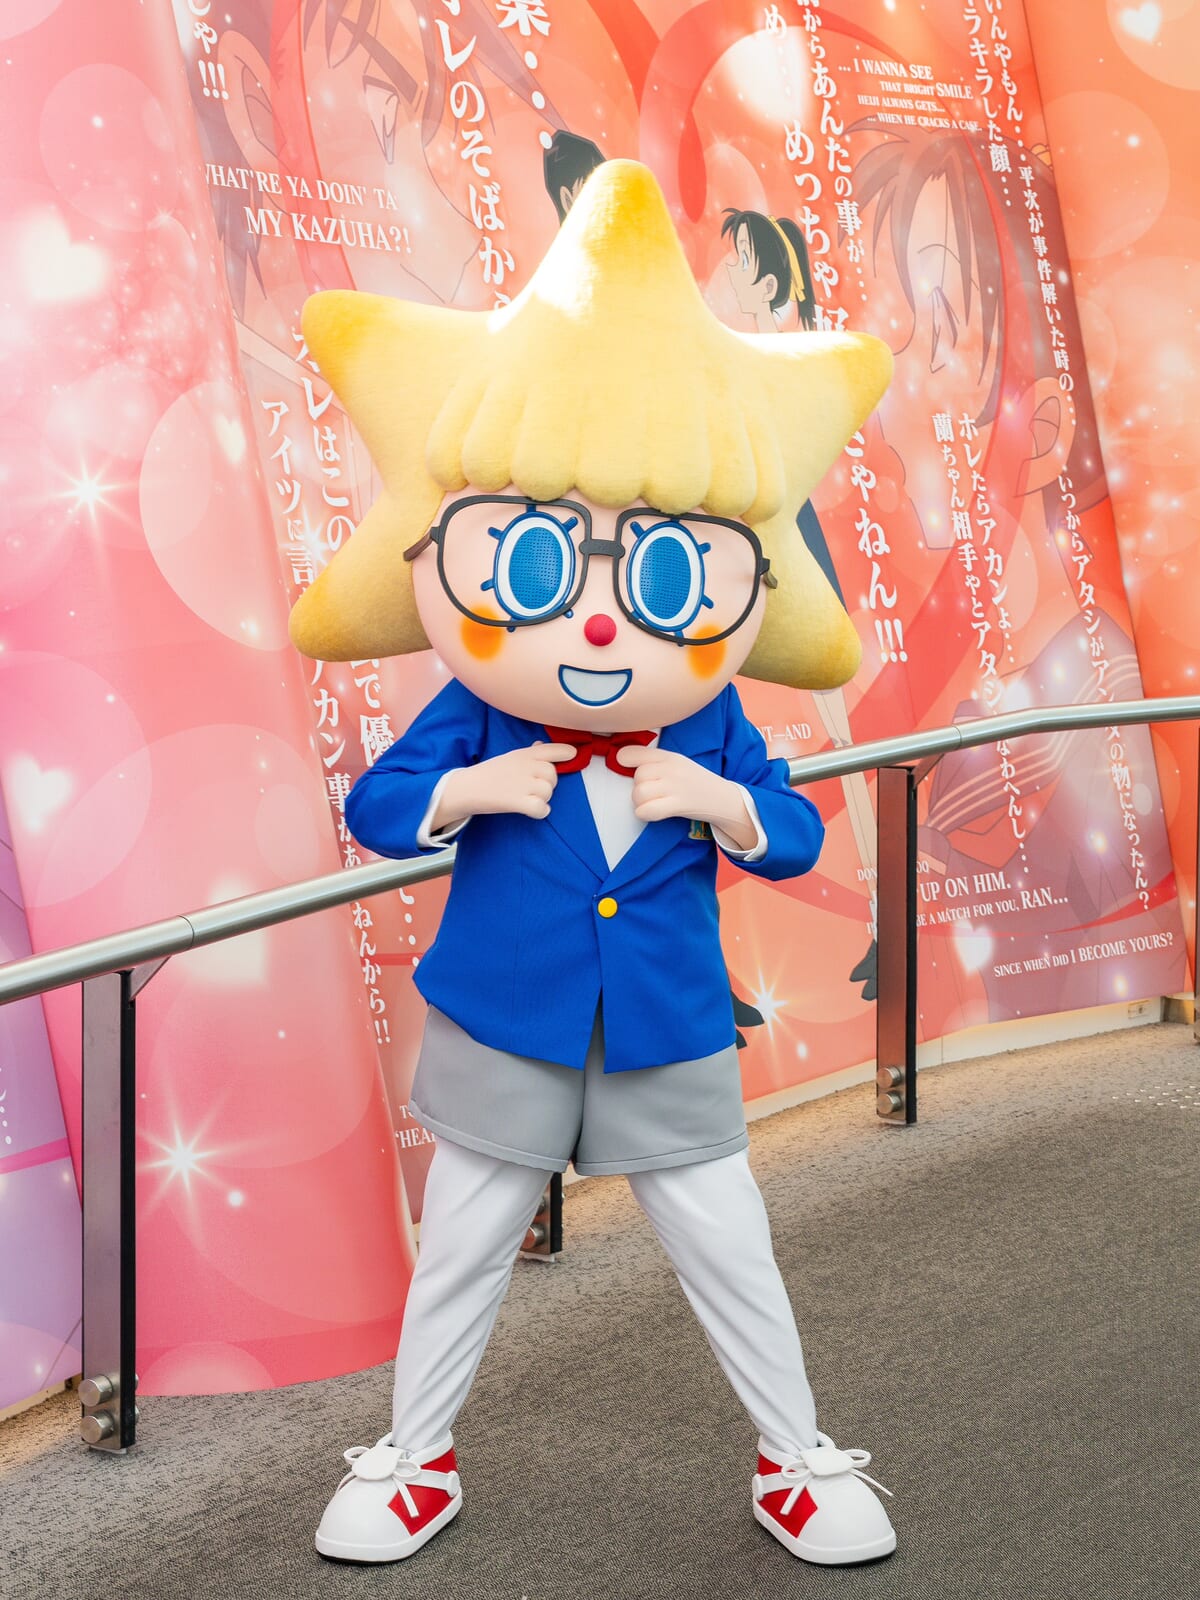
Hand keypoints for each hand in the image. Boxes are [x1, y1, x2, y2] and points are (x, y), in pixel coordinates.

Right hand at [432, 742, 575, 828]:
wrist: (467, 788)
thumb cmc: (490, 773)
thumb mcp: (510, 757)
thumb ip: (530, 752)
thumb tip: (542, 745)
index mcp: (525, 754)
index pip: (554, 749)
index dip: (566, 752)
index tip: (572, 754)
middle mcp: (526, 766)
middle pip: (553, 776)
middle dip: (547, 784)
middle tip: (531, 789)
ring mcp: (522, 783)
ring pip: (548, 793)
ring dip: (542, 799)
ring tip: (525, 798)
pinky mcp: (517, 801)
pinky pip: (542, 808)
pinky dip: (539, 812)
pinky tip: (530, 810)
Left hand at [617, 746, 756, 849]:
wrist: (723, 798)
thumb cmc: (695, 782)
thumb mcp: (677, 762)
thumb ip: (653, 760)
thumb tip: (620, 758)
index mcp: (669, 756)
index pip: (632, 753)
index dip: (624, 760)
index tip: (627, 766)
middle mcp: (671, 768)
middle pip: (636, 777)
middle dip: (639, 788)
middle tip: (653, 792)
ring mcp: (675, 786)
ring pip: (638, 794)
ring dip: (641, 802)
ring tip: (654, 802)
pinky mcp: (678, 805)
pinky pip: (647, 810)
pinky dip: (645, 814)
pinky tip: (653, 812)